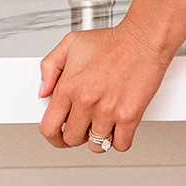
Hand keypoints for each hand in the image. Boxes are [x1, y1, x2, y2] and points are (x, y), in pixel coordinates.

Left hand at [38, 16, 172, 151]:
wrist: (142, 40)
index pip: (49, 128)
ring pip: (96, 145)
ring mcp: (108, 111)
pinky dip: (119, 141)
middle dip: (76, 136)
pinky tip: (118, 129)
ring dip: (98, 138)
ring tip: (102, 125)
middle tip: (83, 127)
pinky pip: (120, 145)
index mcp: (69, 87)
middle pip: (72, 139)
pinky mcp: (129, 116)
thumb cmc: (112, 42)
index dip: (52, 136)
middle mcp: (86, 102)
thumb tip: (43, 91)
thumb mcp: (70, 44)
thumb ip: (49, 67)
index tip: (57, 136)